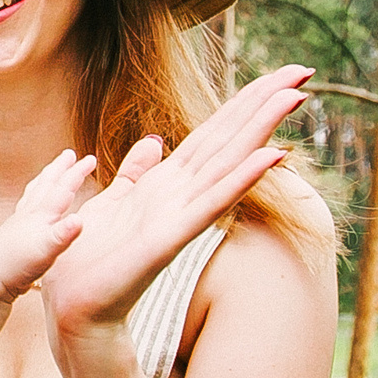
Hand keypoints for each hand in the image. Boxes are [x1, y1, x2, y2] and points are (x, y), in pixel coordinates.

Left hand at [0, 147, 91, 298]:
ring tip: (51, 169)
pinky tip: (34, 200)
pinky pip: (27, 204)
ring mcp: (20, 220)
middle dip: (61, 168)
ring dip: (46, 177)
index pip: (63, 189)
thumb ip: (64, 235)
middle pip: (47, 184)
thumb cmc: (18, 266)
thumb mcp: (46, 252)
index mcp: (41, 215)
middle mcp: (30, 213)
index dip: (77, 173)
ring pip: (35, 191)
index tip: (91, 158)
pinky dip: (34, 195)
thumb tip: (81, 219)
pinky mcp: (13, 230)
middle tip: (70, 153)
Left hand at [39, 65, 312, 346]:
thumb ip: (136, 173)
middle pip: (229, 140)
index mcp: (167, 184)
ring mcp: (180, 216)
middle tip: (303, 71)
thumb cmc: (90, 259)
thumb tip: (156, 143)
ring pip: (227, 164)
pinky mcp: (169, 239)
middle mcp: (181, 196)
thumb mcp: (113, 201)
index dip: (243, 101)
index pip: (213, 133)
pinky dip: (241, 180)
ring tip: (294, 97)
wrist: (74, 306)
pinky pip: (211, 204)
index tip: (279, 74)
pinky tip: (271, 156)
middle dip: (263, 104)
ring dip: (261, 130)